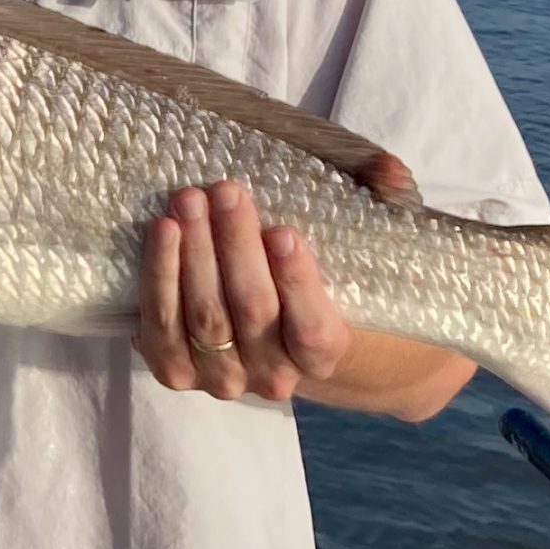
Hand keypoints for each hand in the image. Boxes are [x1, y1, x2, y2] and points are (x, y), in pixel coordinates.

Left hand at [131, 155, 412, 402]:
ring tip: (188, 200)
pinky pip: (160, 327)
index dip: (298, 284)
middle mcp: (274, 376)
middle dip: (235, 247)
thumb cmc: (316, 273)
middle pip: (251, 311)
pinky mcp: (175, 371)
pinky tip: (162, 231)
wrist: (270, 331)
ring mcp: (222, 378)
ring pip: (204, 318)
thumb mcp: (358, 242)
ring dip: (193, 254)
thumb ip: (382, 204)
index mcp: (324, 353)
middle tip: (225, 192)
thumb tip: (389, 170)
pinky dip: (160, 277)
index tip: (283, 231)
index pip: (312, 330)